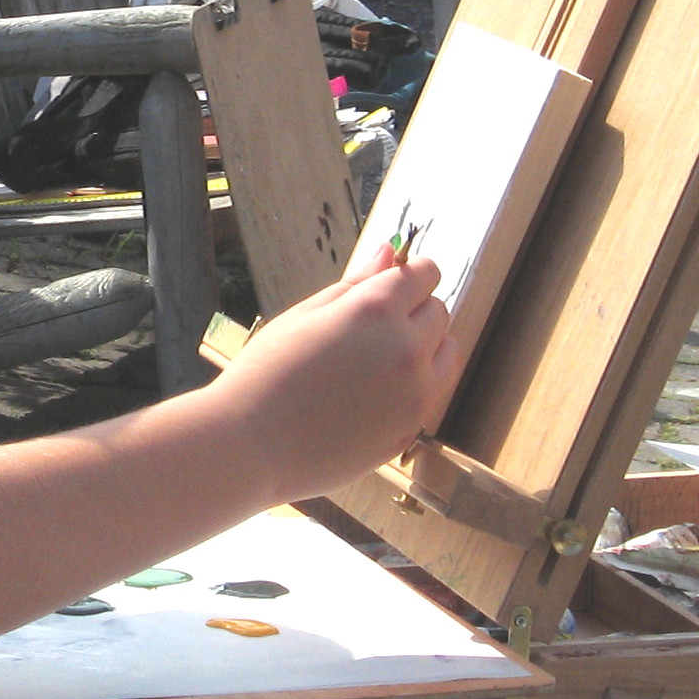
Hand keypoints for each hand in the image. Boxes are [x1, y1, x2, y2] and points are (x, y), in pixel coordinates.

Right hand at [211, 247, 460, 495]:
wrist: (250, 446)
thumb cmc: (265, 374)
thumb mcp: (304, 315)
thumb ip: (355, 283)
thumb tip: (389, 252)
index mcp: (377, 311)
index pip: (425, 275)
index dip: (409, 276)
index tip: (393, 284)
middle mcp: (407, 350)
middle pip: (439, 313)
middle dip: (415, 312)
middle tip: (370, 329)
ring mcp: (415, 396)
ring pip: (448, 356)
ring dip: (426, 350)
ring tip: (376, 363)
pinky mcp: (411, 431)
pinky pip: (430, 396)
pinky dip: (414, 389)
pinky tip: (369, 398)